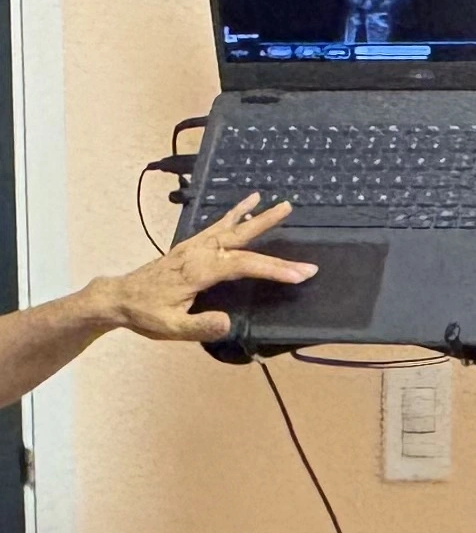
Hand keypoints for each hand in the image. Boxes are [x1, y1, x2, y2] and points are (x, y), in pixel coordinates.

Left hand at [87, 198, 316, 342]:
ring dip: (255, 216)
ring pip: (230, 227)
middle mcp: (198, 253)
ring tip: (278, 204)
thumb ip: (200, 326)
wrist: (119, 298)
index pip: (243, 265)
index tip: (300, 273)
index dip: (273, 268)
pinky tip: (245, 206)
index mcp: (198, 271)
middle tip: (293, 215)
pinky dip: (233, 214)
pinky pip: (217, 226)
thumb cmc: (146, 315)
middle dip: (268, 228)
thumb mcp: (172, 328)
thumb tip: (228, 323)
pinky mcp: (190, 247)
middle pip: (240, 237)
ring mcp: (194, 247)